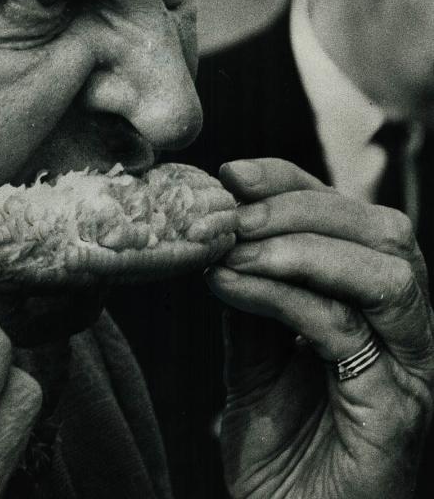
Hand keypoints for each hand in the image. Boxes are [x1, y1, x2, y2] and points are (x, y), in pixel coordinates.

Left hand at [206, 158, 433, 498]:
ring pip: (388, 271)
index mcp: (375, 308)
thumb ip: (251, 298)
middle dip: (300, 204)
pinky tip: (232, 285)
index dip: (293, 181)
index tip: (231, 173)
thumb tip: (220, 229)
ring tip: (234, 249)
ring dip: (301, 244)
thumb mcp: (253, 359)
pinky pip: (347, 330)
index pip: (350, 216)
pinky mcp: (396, 410)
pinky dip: (286, 294)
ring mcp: (409, 369)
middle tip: (231, 213)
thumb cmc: (280, 457)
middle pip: (383, 230)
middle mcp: (404, 331)